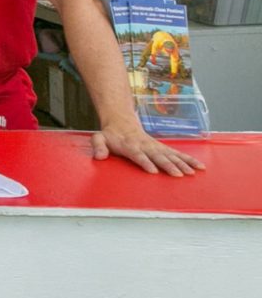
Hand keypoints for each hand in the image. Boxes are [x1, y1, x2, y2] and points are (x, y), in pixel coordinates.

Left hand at [90, 122, 204, 176]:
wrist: (122, 123)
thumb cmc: (111, 135)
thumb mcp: (99, 138)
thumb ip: (98, 146)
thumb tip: (99, 156)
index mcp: (130, 145)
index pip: (138, 154)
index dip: (145, 162)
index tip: (153, 171)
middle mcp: (146, 146)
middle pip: (158, 156)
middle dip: (168, 165)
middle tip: (178, 175)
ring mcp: (156, 147)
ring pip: (171, 155)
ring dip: (182, 163)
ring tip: (192, 172)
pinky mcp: (163, 148)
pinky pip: (177, 154)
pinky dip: (189, 160)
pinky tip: (199, 166)